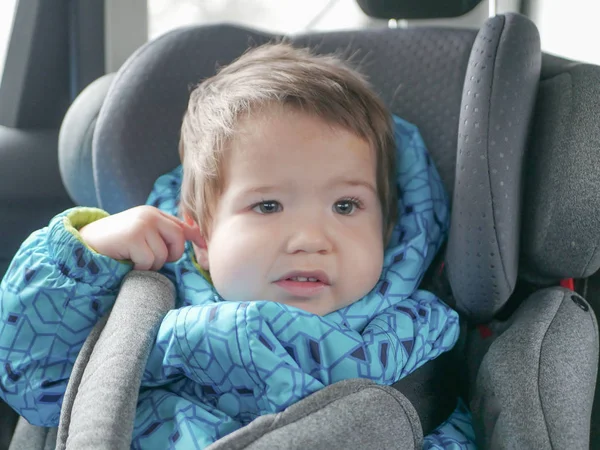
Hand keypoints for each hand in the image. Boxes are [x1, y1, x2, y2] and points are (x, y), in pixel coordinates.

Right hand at [79, 206, 203, 270]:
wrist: (84, 243)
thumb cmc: (116, 244)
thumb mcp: (142, 234)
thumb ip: (163, 235)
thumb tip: (196, 240)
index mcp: (154, 214)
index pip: (184, 226)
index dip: (197, 239)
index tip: (207, 251)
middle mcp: (150, 215)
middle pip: (178, 239)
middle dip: (170, 255)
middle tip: (152, 260)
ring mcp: (142, 224)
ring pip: (162, 254)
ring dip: (150, 264)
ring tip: (134, 258)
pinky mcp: (134, 236)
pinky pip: (148, 261)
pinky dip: (139, 268)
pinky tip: (127, 261)